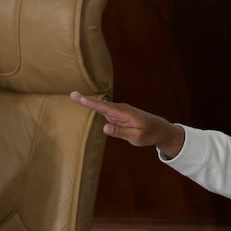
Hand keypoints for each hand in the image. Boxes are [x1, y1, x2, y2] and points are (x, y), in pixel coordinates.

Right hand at [69, 91, 184, 157]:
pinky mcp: (119, 114)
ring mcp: (119, 111)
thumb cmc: (149, 134)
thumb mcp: (136, 137)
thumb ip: (120, 132)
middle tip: (71, 94)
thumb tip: (104, 127)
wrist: (160, 129)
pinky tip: (85, 102)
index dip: (91, 103)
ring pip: (102, 108)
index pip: (105, 108)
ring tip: (74, 96)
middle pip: (101, 105)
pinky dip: (95, 107)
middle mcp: (121, 110)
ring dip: (89, 102)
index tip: (78, 97)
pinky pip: (105, 111)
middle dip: (86, 100)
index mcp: (125, 114)